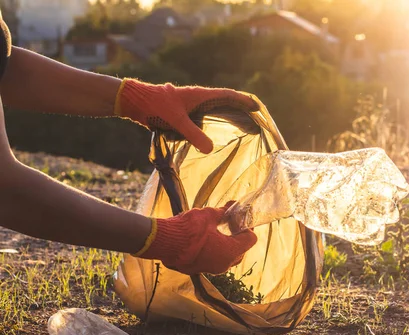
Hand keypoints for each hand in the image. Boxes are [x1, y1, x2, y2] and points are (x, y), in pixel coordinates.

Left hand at [114, 79, 258, 152]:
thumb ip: (193, 134)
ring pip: (216, 110)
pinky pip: (206, 117)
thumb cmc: (155, 106)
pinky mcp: (185, 113)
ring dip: (229, 116)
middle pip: (226, 102)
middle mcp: (199, 98)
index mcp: (201, 95)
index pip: (228, 95)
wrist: (134, 101)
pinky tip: (218, 133)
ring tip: (242, 126)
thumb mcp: (175, 121)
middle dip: (240, 110)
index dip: (244, 101)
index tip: (257, 107)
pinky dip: (216, 123)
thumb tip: (210, 149)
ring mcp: (192, 105)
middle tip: (255, 120)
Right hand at [134, 202, 257, 274]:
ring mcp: (211, 269)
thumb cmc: (188, 228)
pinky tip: (207, 238)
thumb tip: (231, 206)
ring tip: (218, 229)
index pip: (250, 239)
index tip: (240, 218)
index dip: (248, 227)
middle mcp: (223, 264)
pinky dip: (215, 250)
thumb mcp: (209, 215)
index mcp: (230, 251)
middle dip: (238, 236)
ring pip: (227, 257)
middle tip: (231, 222)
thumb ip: (223, 212)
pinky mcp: (199, 269)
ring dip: (226, 244)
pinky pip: (214, 260)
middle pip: (240, 250)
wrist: (162, 242)